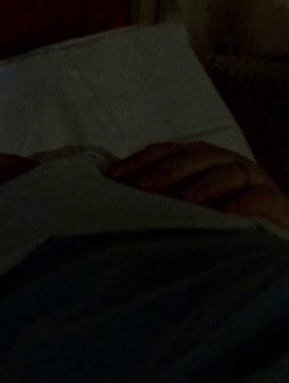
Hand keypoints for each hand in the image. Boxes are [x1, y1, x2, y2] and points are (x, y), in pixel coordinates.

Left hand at [108, 141, 288, 227]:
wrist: (272, 230)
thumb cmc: (218, 217)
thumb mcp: (187, 203)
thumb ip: (158, 196)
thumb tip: (111, 198)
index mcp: (200, 160)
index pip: (167, 152)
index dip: (141, 161)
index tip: (114, 176)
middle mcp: (225, 163)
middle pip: (196, 158)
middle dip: (167, 170)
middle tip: (142, 186)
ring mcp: (252, 180)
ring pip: (230, 172)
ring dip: (205, 184)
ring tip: (185, 199)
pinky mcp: (276, 202)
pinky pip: (261, 198)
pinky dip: (245, 203)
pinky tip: (227, 213)